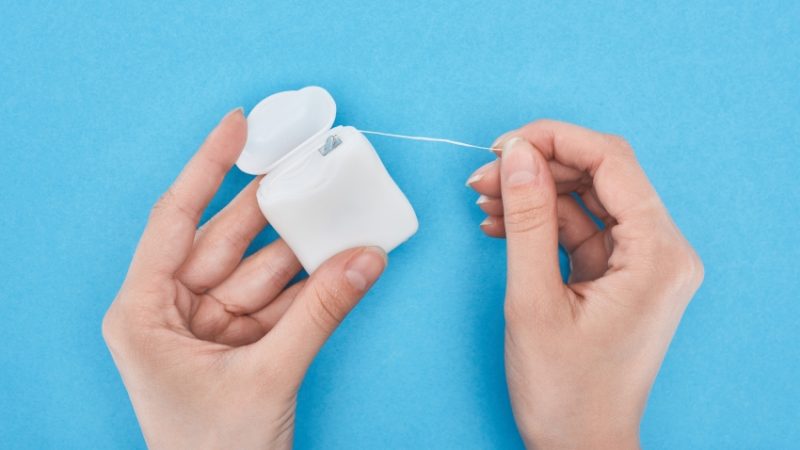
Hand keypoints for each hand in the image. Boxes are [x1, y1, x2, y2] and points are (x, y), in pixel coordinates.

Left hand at [102, 109, 386, 448]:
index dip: (208, 166)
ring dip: (302, 246)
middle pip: (228, 238)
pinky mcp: (240, 341)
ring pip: (261, 267)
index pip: (176, 218)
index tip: (237, 125)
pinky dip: (311, 282)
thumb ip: (320, 313)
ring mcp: (208, 325)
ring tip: (340, 210)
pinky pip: (279, 297)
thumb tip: (366, 259)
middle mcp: (171, 309)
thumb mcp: (267, 377)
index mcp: (144, 311)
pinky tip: (340, 257)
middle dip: (271, 204)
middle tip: (309, 163)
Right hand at [466, 120, 702, 447]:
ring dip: (533, 194)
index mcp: (658, 254)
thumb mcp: (534, 301)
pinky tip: (500, 223)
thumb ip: (526, 220)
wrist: (580, 446)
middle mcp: (662, 251)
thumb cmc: (566, 391)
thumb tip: (517, 155)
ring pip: (585, 199)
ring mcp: (641, 263)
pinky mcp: (619, 274)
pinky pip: (579, 228)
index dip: (554, 140)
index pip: (611, 161)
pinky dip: (539, 222)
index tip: (504, 146)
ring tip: (484, 201)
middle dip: (537, 168)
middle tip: (483, 176)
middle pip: (599, 175)